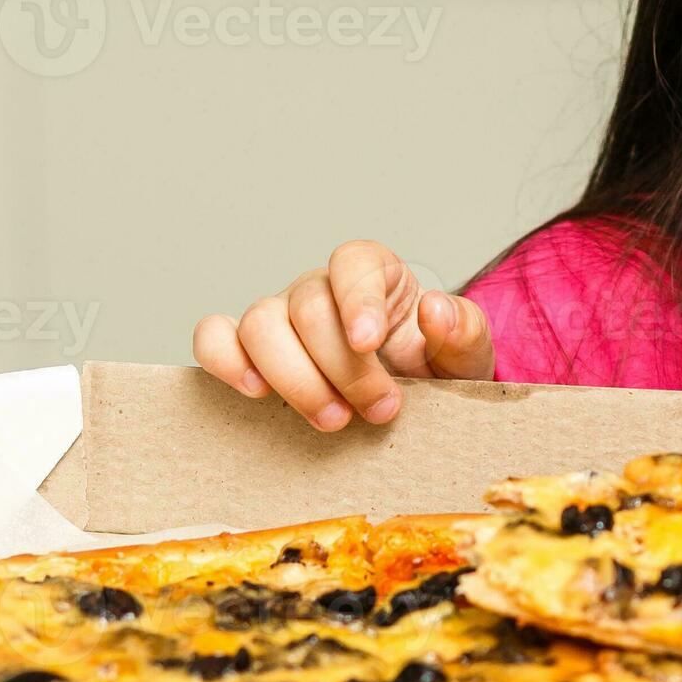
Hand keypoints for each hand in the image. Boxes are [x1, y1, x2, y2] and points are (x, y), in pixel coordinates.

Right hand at [192, 240, 493, 430]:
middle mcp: (321, 290)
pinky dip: (224, 361)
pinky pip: (215, 337)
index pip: (353, 262)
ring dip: (294, 378)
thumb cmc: (434, 370)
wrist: (412, 405)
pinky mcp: (248, 351)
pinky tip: (256, 392)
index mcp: (375, 275)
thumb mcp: (466, 355)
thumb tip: (434, 309)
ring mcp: (280, 318)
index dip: (357, 298)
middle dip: (342, 367)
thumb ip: (463, 330)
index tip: (370, 342)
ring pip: (259, 323)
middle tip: (380, 410)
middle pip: (307, 307)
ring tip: (333, 419)